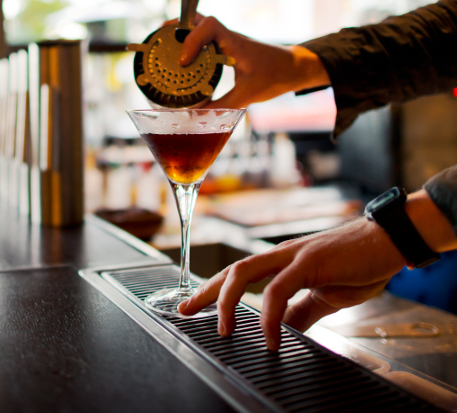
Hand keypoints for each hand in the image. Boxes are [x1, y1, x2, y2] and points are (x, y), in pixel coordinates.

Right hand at [167, 14, 330, 108]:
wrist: (294, 68)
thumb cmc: (276, 76)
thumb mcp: (248, 94)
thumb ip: (222, 106)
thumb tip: (196, 117)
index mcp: (234, 42)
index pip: (208, 25)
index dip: (191, 39)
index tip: (183, 61)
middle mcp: (228, 36)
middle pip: (197, 18)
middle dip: (177, 25)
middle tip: (160, 38)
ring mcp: (226, 40)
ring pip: (199, 25)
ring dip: (182, 32)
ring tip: (165, 45)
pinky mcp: (227, 46)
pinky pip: (205, 38)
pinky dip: (190, 42)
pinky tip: (182, 58)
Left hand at [178, 217, 406, 350]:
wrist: (391, 241)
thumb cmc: (361, 263)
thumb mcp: (326, 295)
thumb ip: (302, 312)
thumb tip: (285, 331)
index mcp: (282, 261)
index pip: (238, 274)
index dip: (212, 290)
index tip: (192, 306)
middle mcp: (281, 254)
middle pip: (231, 270)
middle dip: (205, 291)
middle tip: (185, 311)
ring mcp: (293, 255)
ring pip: (245, 271)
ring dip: (228, 301)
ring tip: (224, 330)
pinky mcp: (311, 262)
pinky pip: (280, 288)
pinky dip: (270, 314)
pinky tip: (271, 336)